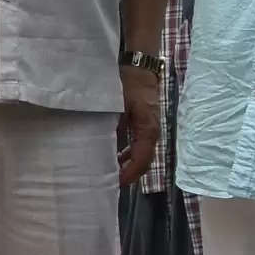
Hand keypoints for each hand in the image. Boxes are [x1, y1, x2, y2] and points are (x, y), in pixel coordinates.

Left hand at [118, 66, 161, 185]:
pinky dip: (128, 156)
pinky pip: (139, 148)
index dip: (128, 175)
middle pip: (143, 163)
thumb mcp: (117, 106)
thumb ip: (113, 126)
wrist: (140, 70)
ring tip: (109, 174)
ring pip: (141, 157)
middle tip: (108, 184)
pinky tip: (113, 158)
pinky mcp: (145, 127)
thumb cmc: (128, 86)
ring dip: (127, 167)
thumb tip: (103, 147)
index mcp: (147, 131)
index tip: (114, 183)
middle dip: (128, 175)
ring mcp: (150, 131)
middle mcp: (152, 134)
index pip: (141, 161)